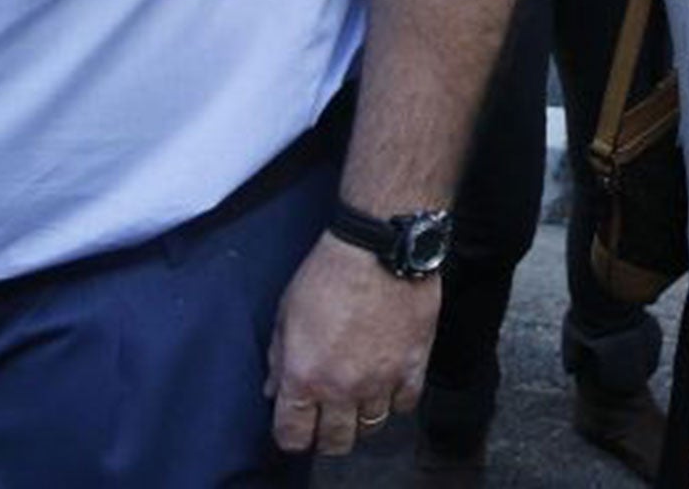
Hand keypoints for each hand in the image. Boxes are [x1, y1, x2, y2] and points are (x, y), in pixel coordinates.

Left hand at [266, 233, 438, 456]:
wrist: (380, 248)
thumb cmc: (330, 273)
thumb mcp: (286, 313)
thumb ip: (279, 358)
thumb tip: (275, 389)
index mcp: (304, 376)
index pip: (293, 435)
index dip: (293, 434)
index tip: (297, 425)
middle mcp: (342, 388)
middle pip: (336, 441)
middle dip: (328, 434)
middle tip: (329, 417)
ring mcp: (381, 380)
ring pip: (372, 426)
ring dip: (362, 416)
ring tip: (360, 397)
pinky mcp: (413, 365)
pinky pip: (406, 404)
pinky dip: (397, 398)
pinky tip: (389, 382)